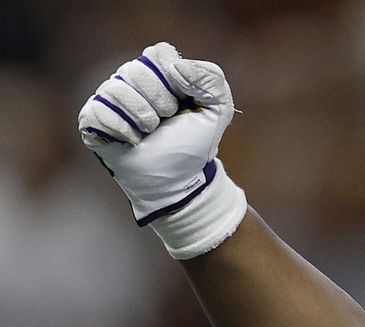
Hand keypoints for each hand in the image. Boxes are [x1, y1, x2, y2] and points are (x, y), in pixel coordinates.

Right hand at [76, 42, 247, 258]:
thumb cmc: (195, 144)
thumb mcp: (219, 110)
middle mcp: (130, 79)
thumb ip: (211, 79)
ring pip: (116, 89)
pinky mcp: (91, 118)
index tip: (183, 103)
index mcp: (158, 71)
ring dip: (143, 118)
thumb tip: (176, 67)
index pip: (158, 54)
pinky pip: (97, 110)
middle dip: (160, 103)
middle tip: (166, 121)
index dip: (173, 80)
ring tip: (150, 132)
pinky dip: (122, 129)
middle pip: (136, 70)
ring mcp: (108, 97)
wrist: (178, 179)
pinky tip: (133, 140)